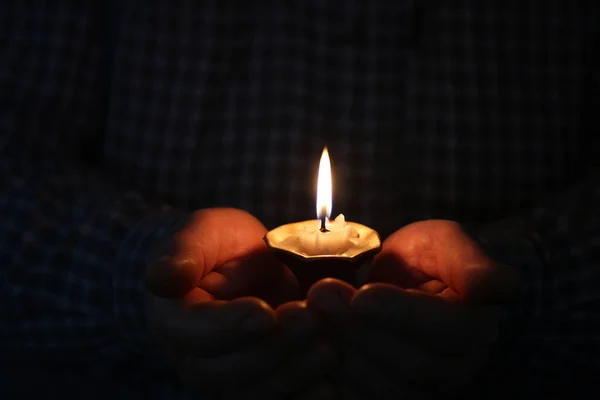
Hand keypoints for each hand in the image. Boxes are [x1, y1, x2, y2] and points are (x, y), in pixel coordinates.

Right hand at [146, 208, 336, 398]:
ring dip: (295, 372)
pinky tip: (332, 381)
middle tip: (309, 319)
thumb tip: (161, 280)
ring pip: (256, 393)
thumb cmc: (220, 245)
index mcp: (174, 320)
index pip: (194, 334)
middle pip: (228, 371)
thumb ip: (181, 253)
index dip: (230, 327)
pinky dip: (305, 394)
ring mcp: (227, 378)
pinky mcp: (259, 385)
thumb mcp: (201, 233)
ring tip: (329, 344)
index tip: (265, 312)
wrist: (244, 266)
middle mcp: (195, 359)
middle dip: (273, 348)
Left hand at [307, 220, 519, 398]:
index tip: (362, 294)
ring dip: (341, 350)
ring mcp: (424, 389)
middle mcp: (455, 367)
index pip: (445, 331)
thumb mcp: (450, 244)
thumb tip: (502, 284)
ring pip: (383, 387)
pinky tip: (310, 352)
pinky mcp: (392, 394)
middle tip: (321, 294)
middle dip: (359, 329)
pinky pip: (362, 398)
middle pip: (409, 364)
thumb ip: (471, 264)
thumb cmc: (433, 258)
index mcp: (474, 328)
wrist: (418, 284)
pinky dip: (334, 381)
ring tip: (311, 314)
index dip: (401, 314)